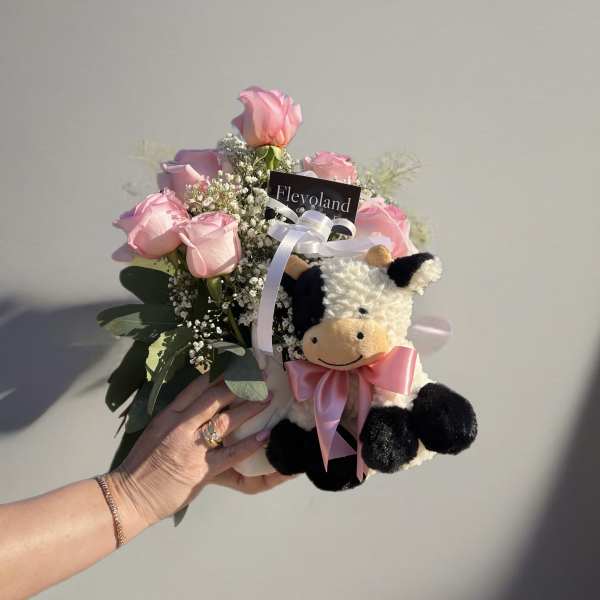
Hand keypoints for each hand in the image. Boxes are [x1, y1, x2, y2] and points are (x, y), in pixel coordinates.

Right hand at [108, 376, 288, 536]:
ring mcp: (190, 447)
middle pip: (214, 398)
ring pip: (225, 421)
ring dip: (249, 408)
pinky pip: (231, 454)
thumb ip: (177, 417)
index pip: (196, 387)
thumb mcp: (156, 431)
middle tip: (259, 375)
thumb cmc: (143, 465)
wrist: (129, 496)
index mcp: (168, 415)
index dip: (219, 373)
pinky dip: (249, 444)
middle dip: (239, 385)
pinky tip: (265, 435)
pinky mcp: (200, 470)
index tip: (237, 362)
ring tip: (266, 398)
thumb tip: (199, 403)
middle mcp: (179, 426)